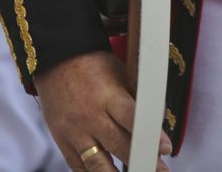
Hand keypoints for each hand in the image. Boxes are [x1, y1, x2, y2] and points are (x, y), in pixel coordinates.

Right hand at [36, 51, 171, 171]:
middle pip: (118, 145)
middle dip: (142, 161)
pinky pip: (78, 166)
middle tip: (160, 170)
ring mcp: (74, 131)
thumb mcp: (119, 74)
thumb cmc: (93, 65)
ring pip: (97, 164)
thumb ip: (134, 100)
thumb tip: (156, 123)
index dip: (150, 136)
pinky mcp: (61, 140)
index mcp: (107, 95)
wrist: (55, 59)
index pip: (132, 119)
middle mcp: (90, 116)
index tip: (166, 149)